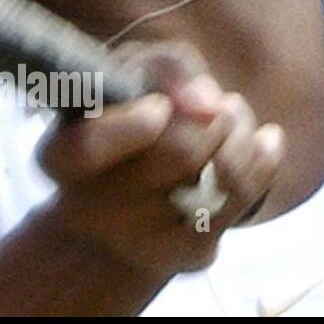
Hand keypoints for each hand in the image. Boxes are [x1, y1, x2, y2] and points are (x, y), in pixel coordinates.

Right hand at [36, 40, 284, 279]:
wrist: (124, 205)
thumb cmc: (125, 119)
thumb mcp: (127, 76)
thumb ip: (161, 67)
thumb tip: (206, 101)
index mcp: (60, 158)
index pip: (88, 148)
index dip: (130, 126)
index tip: (158, 107)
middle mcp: (91, 207)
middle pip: (178, 153)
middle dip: (213, 117)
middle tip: (217, 103)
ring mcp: (141, 239)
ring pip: (219, 178)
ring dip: (241, 134)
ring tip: (234, 115)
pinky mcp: (186, 255)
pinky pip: (244, 201)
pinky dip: (263, 159)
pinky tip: (261, 141)